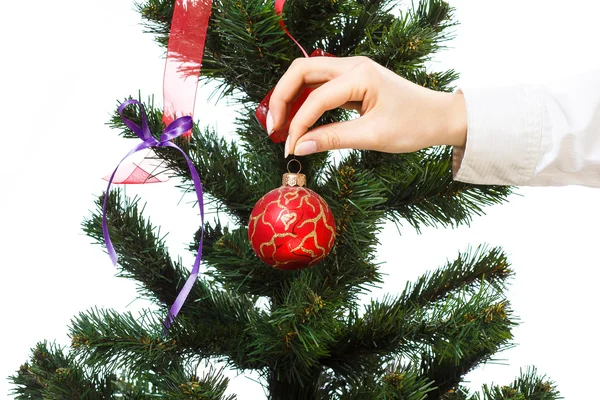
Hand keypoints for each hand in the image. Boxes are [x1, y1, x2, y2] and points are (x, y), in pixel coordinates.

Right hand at [267, 56, 466, 156]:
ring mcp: (352, 70)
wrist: (440, 117)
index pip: (315, 98)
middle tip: (273, 128)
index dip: (298, 124)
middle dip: (282, 98)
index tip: (290, 149)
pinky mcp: (352, 81)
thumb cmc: (414, 124)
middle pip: (301, 71)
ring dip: (290, 97)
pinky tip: (299, 120)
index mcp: (360, 75)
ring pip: (307, 75)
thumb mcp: (373, 136)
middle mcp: (353, 65)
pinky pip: (319, 85)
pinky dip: (304, 100)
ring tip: (281, 125)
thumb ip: (333, 139)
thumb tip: (300, 147)